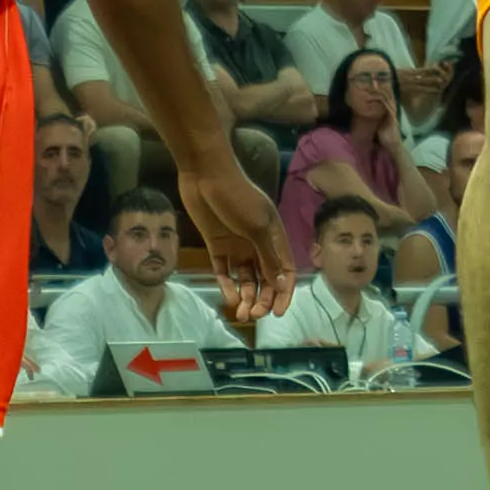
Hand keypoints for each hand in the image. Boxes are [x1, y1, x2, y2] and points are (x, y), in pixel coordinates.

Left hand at [169, 147, 296, 331]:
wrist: (204, 175)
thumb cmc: (236, 197)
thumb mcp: (256, 227)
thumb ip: (268, 256)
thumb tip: (281, 284)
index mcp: (274, 237)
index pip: (285, 271)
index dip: (283, 292)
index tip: (277, 312)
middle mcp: (257, 243)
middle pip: (265, 278)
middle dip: (263, 298)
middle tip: (253, 315)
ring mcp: (237, 244)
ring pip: (245, 277)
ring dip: (246, 295)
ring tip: (240, 312)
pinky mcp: (216, 244)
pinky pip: (224, 269)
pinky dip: (227, 284)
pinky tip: (228, 296)